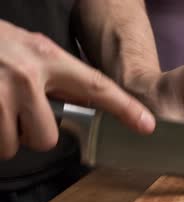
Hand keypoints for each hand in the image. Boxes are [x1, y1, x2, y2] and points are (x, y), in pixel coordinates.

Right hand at [0, 20, 154, 158]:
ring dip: (6, 136)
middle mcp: (25, 74)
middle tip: (19, 113)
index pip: (95, 86)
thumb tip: (90, 104)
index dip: (124, 108)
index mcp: (46, 56)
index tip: (148, 126)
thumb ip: (58, 77)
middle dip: (33, 133)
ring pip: (15, 144)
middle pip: (46, 136)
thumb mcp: (32, 51)